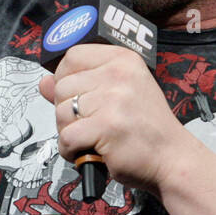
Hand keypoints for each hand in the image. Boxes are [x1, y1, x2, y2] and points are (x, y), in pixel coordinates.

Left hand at [37, 44, 192, 194]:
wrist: (172, 158)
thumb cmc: (145, 128)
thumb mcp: (117, 95)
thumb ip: (80, 85)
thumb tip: (43, 82)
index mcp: (122, 59)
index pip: (72, 56)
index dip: (65, 77)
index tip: (77, 95)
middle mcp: (118, 74)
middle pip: (62, 86)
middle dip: (67, 111)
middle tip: (90, 124)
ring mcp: (113, 100)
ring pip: (61, 112)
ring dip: (68, 132)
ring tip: (91, 138)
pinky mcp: (107, 127)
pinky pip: (67, 137)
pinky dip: (71, 150)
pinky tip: (88, 152)